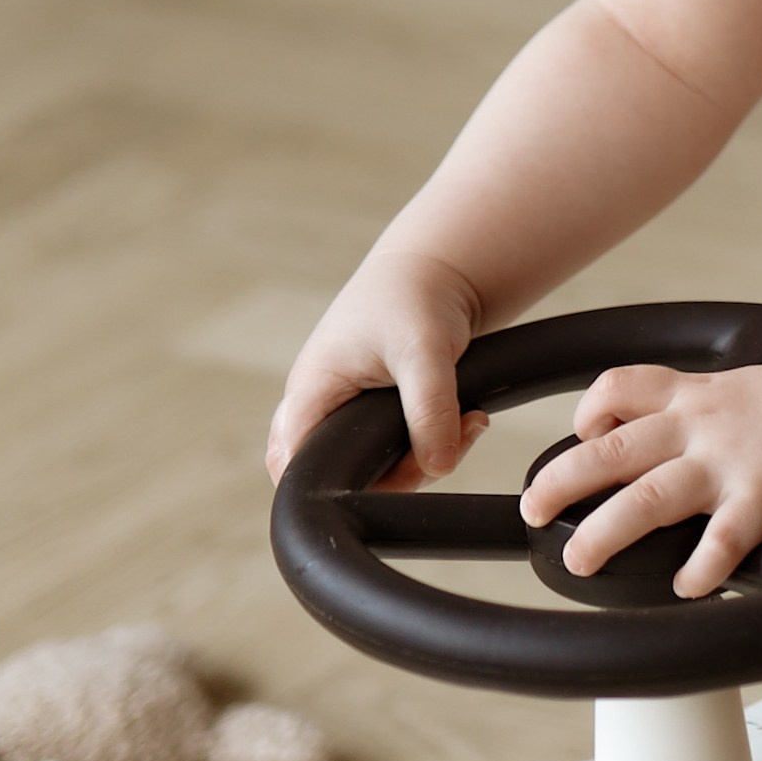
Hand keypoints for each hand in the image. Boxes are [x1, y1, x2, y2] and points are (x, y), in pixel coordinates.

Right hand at [268, 249, 486, 486]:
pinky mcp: (373, 417)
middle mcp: (319, 408)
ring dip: (424, 460)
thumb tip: (438, 466)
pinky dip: (433, 445)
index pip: (295, 468)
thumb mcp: (424, 349)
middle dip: (394, 478)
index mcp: (310, 392)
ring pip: (372, 470)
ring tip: (466, 423)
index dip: (335, 489)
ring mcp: (345, 414)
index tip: (398, 476)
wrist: (437, 271)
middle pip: (334, 478)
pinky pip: (397, 454)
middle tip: (442, 449)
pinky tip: (466, 421)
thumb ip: (429, 407)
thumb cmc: (413, 296)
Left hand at [518, 362, 761, 597]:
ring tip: (581, 560)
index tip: (582, 435)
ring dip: (604, 531)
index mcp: (701, 396)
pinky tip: (687, 588)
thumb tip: (686, 456)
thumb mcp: (757, 390)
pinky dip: (697, 569)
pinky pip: (718, 542)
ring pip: (646, 497)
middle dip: (562, 479)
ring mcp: (730, 465)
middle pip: (612, 448)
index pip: (624, 386)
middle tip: (534, 508)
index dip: (590, 411)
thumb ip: (717, 417)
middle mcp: (705, 427)